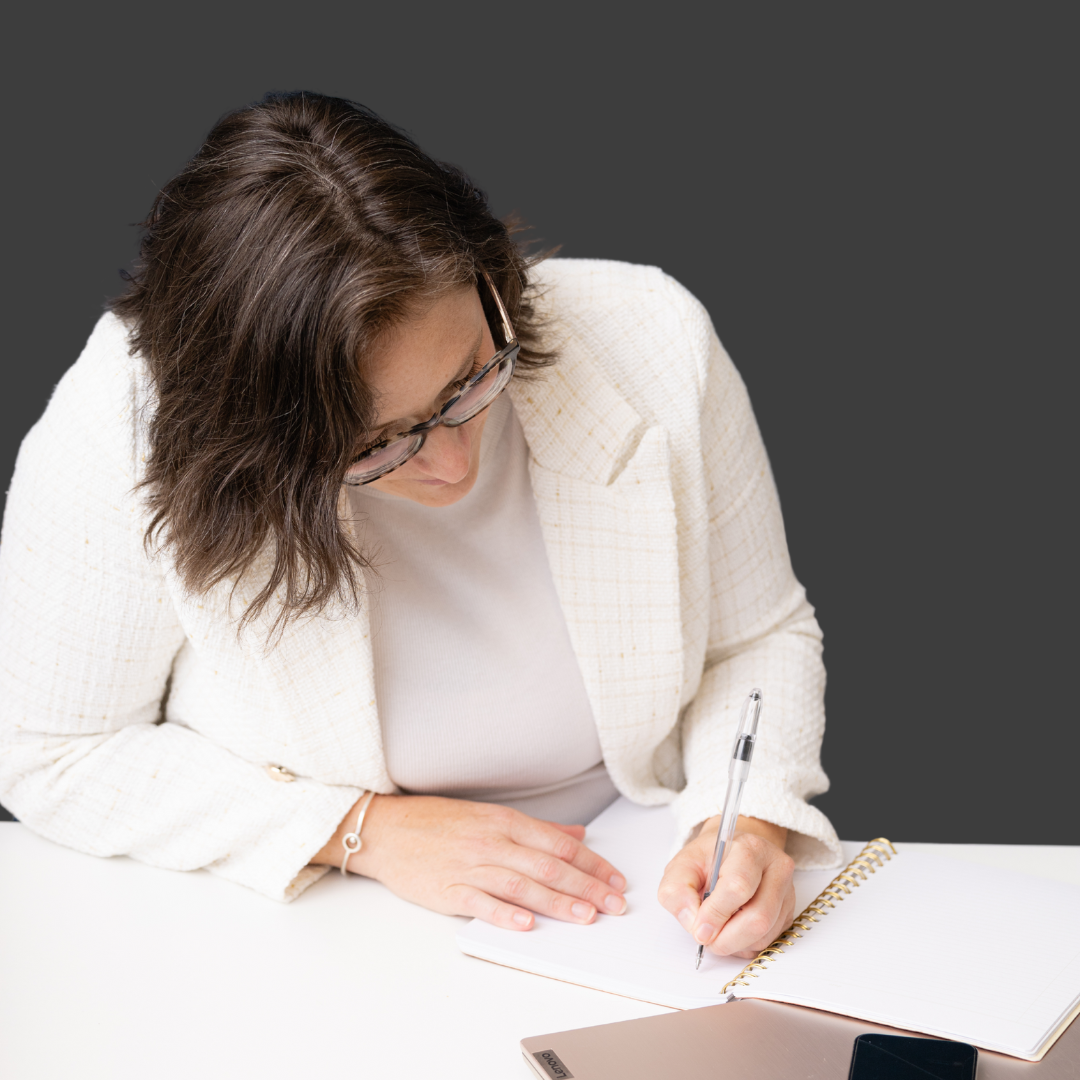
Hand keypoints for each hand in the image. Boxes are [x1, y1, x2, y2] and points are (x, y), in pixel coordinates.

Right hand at [312, 794, 627, 930]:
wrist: (385, 830)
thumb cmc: (437, 823)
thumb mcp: (490, 816)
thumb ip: (536, 829)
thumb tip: (576, 836)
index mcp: (505, 821)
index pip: (559, 844)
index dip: (592, 864)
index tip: (616, 880)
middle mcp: (491, 841)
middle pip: (547, 865)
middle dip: (586, 886)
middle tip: (614, 904)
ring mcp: (469, 865)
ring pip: (521, 884)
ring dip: (556, 902)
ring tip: (585, 917)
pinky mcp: (447, 889)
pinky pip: (479, 902)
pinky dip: (504, 913)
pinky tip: (525, 924)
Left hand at [657, 816, 794, 959]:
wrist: (733, 853)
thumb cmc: (708, 860)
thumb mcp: (682, 866)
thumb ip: (676, 892)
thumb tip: (693, 923)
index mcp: (748, 848)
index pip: (738, 887)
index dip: (716, 914)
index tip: (699, 930)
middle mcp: (775, 868)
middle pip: (758, 918)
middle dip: (726, 938)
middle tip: (706, 938)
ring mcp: (786, 891)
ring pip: (765, 934)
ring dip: (735, 944)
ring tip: (717, 931)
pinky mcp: (789, 911)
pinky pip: (769, 940)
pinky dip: (746, 945)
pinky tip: (732, 930)